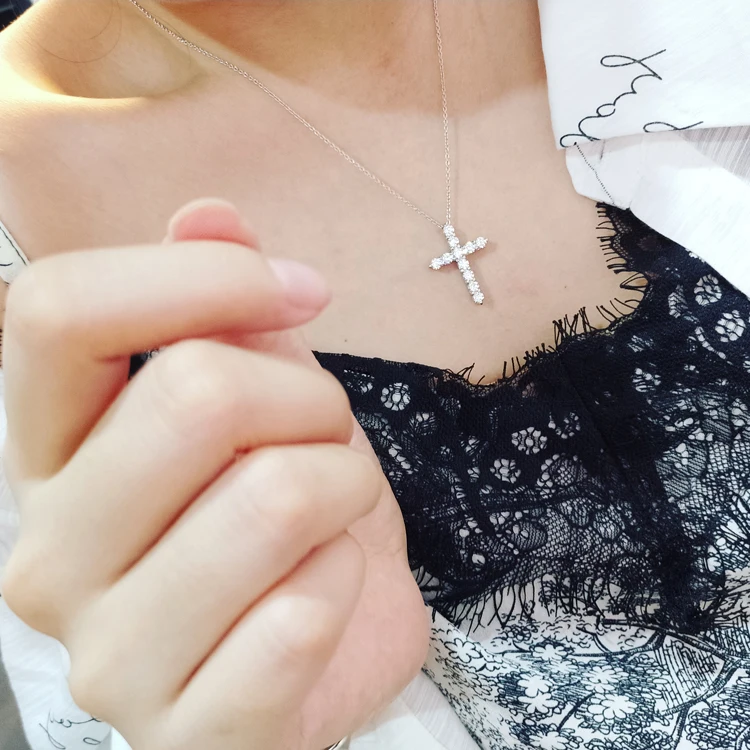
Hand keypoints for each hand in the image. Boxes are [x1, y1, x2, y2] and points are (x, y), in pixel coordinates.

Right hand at [1, 201, 427, 749]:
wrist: (323, 650)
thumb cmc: (286, 517)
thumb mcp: (262, 400)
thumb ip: (220, 309)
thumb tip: (207, 212)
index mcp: (50, 454)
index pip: (56, 312)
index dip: (198, 276)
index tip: (303, 289)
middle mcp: (49, 554)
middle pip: (194, 395)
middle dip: (309, 400)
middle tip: (326, 435)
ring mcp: (109, 657)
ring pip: (271, 500)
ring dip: (342, 485)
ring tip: (333, 512)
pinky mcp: (189, 733)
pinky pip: (302, 616)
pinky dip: (345, 583)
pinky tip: (323, 596)